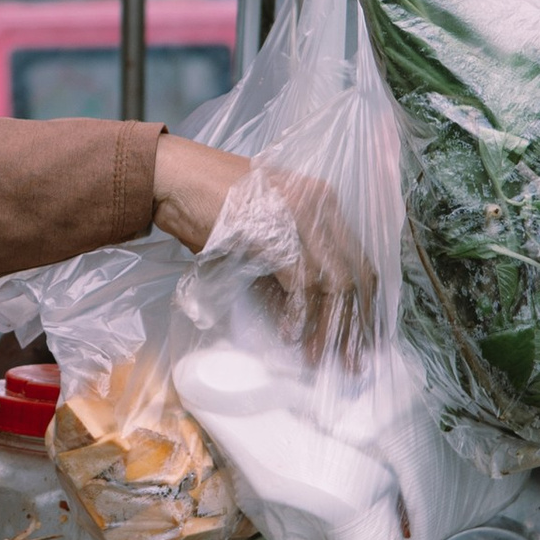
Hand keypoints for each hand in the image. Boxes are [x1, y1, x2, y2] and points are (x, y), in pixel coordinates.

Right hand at [151, 141, 376, 355]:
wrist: (173, 179)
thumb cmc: (212, 206)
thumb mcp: (264, 230)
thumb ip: (292, 262)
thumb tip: (312, 313)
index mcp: (322, 201)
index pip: (360, 258)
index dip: (366, 302)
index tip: (365, 337)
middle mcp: (318, 203)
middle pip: (354, 272)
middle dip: (356, 323)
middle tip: (353, 360)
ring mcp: (297, 214)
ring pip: (333, 280)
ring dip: (329, 326)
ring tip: (319, 355)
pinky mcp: (272, 230)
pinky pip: (299, 282)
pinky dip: (298, 314)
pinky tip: (290, 334)